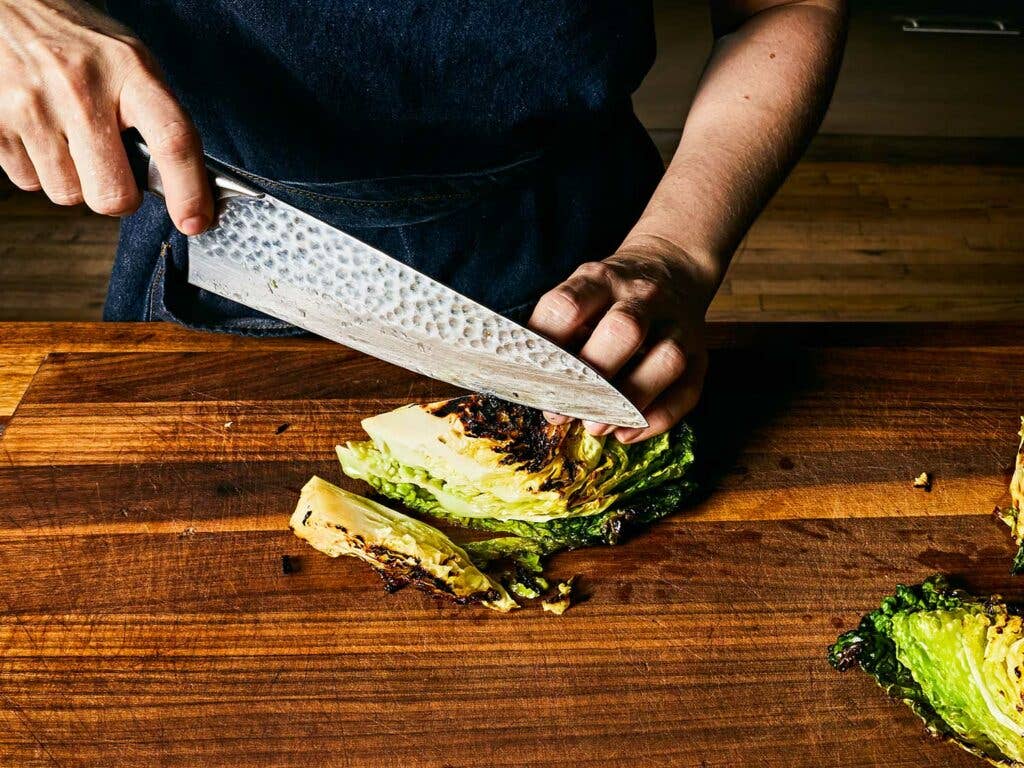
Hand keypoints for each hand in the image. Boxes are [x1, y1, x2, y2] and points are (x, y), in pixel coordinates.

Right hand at [0, 0, 211, 232]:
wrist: (9, 5)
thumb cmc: (81, 43)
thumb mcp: (132, 63)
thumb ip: (159, 118)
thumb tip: (188, 185)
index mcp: (128, 70)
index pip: (172, 140)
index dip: (188, 191)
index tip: (195, 221)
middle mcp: (79, 89)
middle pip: (113, 194)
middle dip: (118, 196)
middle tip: (114, 169)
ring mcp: (31, 106)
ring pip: (68, 194)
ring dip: (75, 180)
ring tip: (69, 138)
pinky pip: (28, 182)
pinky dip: (39, 168)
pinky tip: (41, 133)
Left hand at [528, 242, 712, 442]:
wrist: (671, 267)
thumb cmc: (611, 294)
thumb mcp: (581, 292)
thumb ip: (560, 333)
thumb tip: (541, 393)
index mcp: (601, 280)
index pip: (569, 306)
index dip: (546, 344)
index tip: (530, 377)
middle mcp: (643, 298)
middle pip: (624, 329)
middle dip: (592, 374)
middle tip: (566, 407)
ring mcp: (678, 325)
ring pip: (667, 360)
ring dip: (630, 399)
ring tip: (597, 426)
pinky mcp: (701, 355)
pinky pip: (688, 391)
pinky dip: (658, 418)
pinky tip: (627, 433)